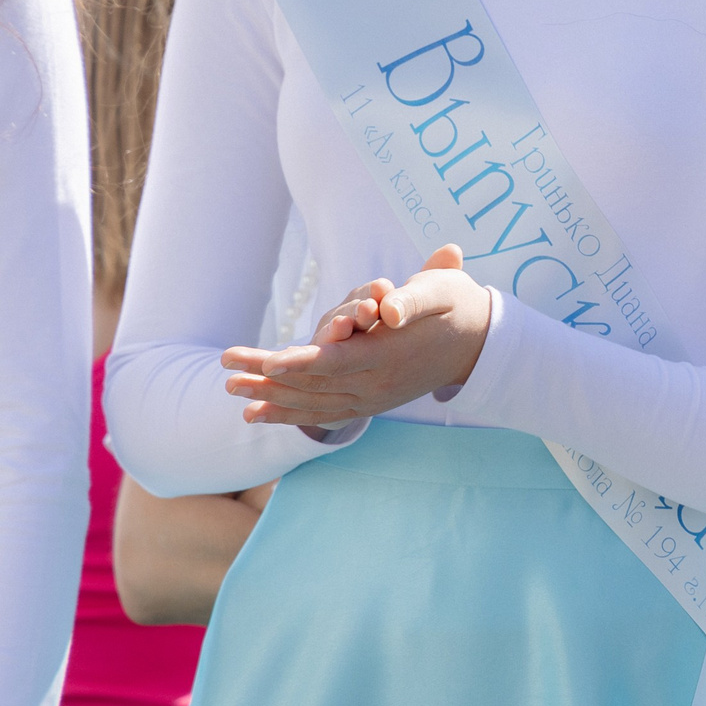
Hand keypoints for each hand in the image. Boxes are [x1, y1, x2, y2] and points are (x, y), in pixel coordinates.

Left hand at [218, 245, 492, 429]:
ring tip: (232, 391)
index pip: (337, 363)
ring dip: (271, 398)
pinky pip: (322, 413)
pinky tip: (257, 413)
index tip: (268, 362)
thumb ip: (415, 297)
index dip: (302, 363)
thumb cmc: (457, 306)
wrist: (479, 343)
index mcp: (390, 356)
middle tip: (226, 371)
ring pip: (313, 402)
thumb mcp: (444, 290)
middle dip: (267, 379)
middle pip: (314, 384)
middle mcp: (377, 385)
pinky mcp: (368, 403)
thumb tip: (386, 308)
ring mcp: (372, 398)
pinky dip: (289, 414)